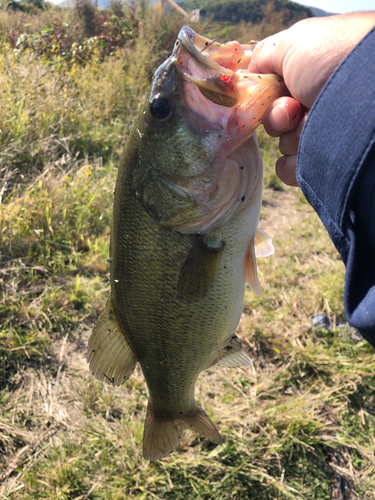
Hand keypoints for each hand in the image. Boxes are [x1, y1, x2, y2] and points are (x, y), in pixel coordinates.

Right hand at [249, 12, 374, 185]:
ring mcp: (325, 134)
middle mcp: (322, 104)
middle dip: (278, 116)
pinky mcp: (324, 163)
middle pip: (277, 119)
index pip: (277, 90)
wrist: (371, 97)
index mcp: (316, 76)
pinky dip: (292, 165)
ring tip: (314, 126)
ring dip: (291, 137)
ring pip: (284, 144)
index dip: (268, 93)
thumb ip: (265, 56)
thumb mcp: (295, 43)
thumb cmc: (335, 59)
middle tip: (294, 108)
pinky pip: (290, 169)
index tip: (273, 90)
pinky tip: (306, 153)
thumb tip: (249, 73)